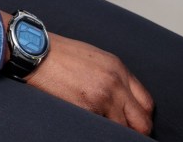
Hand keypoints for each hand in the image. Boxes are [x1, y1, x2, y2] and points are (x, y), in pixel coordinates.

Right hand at [26, 31, 154, 134]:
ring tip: (101, 124)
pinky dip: (97, 130)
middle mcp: (115, 83)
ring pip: (123, 130)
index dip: (141, 117)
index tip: (132, 122)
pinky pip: (102, 129)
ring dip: (114, 131)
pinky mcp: (87, 108)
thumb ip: (113, 76)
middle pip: (142, 122)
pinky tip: (87, 122)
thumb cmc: (60, 54)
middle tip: (122, 131)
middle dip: (135, 131)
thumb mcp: (93, 57)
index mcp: (118, 68)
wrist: (35, 51)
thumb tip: (124, 99)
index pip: (147, 103)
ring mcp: (103, 97)